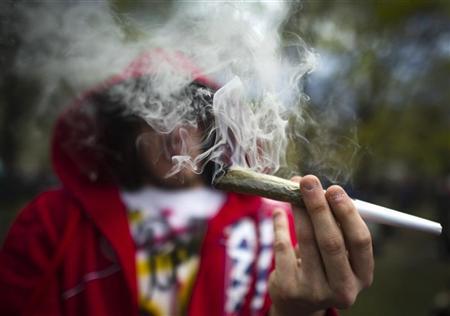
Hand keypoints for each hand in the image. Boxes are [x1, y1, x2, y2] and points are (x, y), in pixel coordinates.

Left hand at [268, 175, 373, 315]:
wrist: (297, 304)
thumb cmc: (322, 267)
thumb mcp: (337, 254)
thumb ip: (336, 227)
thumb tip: (322, 190)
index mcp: (362, 276)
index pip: (360, 240)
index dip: (347, 212)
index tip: (334, 188)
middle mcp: (343, 289)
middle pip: (332, 241)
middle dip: (319, 206)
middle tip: (308, 181)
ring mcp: (315, 292)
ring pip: (306, 240)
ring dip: (299, 210)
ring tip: (293, 190)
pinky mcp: (290, 289)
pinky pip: (283, 247)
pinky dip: (280, 225)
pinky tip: (278, 212)